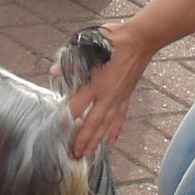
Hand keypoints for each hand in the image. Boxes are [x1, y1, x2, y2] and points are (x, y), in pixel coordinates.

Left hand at [69, 18, 152, 157]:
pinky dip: (115, 130)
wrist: (140, 39)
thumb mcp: (87, 46)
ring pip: (106, 125)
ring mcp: (118, 98)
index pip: (76, 107)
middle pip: (92, 124)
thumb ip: (70, 61)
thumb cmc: (113, 40)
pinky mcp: (127, 96)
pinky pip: (120, 117)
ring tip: (89, 154)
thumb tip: (54, 72)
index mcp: (95, 84)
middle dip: (82, 141)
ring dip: (97, 141)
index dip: (66, 119)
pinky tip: (112, 141)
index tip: (58, 130)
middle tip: (74, 156)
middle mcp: (107, 96)